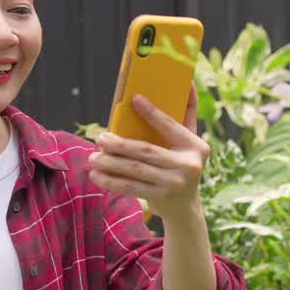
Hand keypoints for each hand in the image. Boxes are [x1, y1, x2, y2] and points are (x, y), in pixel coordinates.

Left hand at [90, 85, 210, 222]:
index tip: (134, 99)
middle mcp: (188, 166)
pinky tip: (96, 175)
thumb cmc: (183, 163)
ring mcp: (174, 184)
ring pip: (135, 170)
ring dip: (110, 163)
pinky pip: (130, 187)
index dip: (153, 112)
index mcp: (196, 147)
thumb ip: (188, 114)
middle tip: (99, 138)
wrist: (186, 207)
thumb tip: (189, 82)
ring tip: (93, 157)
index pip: (171, 126)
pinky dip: (111, 181)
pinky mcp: (160, 198)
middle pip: (146, 151)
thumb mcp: (190, 141)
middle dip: (119, 144)